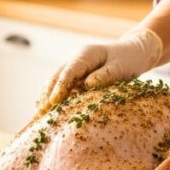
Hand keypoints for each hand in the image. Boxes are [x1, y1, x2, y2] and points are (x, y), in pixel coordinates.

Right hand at [36, 28, 162, 115]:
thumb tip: (87, 84)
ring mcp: (74, 68)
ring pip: (54, 82)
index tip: (53, 101)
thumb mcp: (121, 66)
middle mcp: (76, 60)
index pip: (69, 71)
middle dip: (46, 95)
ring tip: (37, 116)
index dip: (60, 87)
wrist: (132, 52)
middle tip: (39, 114)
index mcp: (86, 55)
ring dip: (45, 98)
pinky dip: (51, 99)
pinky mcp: (76, 77)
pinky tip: (44, 112)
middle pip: (56, 77)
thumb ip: (105, 74)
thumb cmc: (128, 59)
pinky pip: (60, 87)